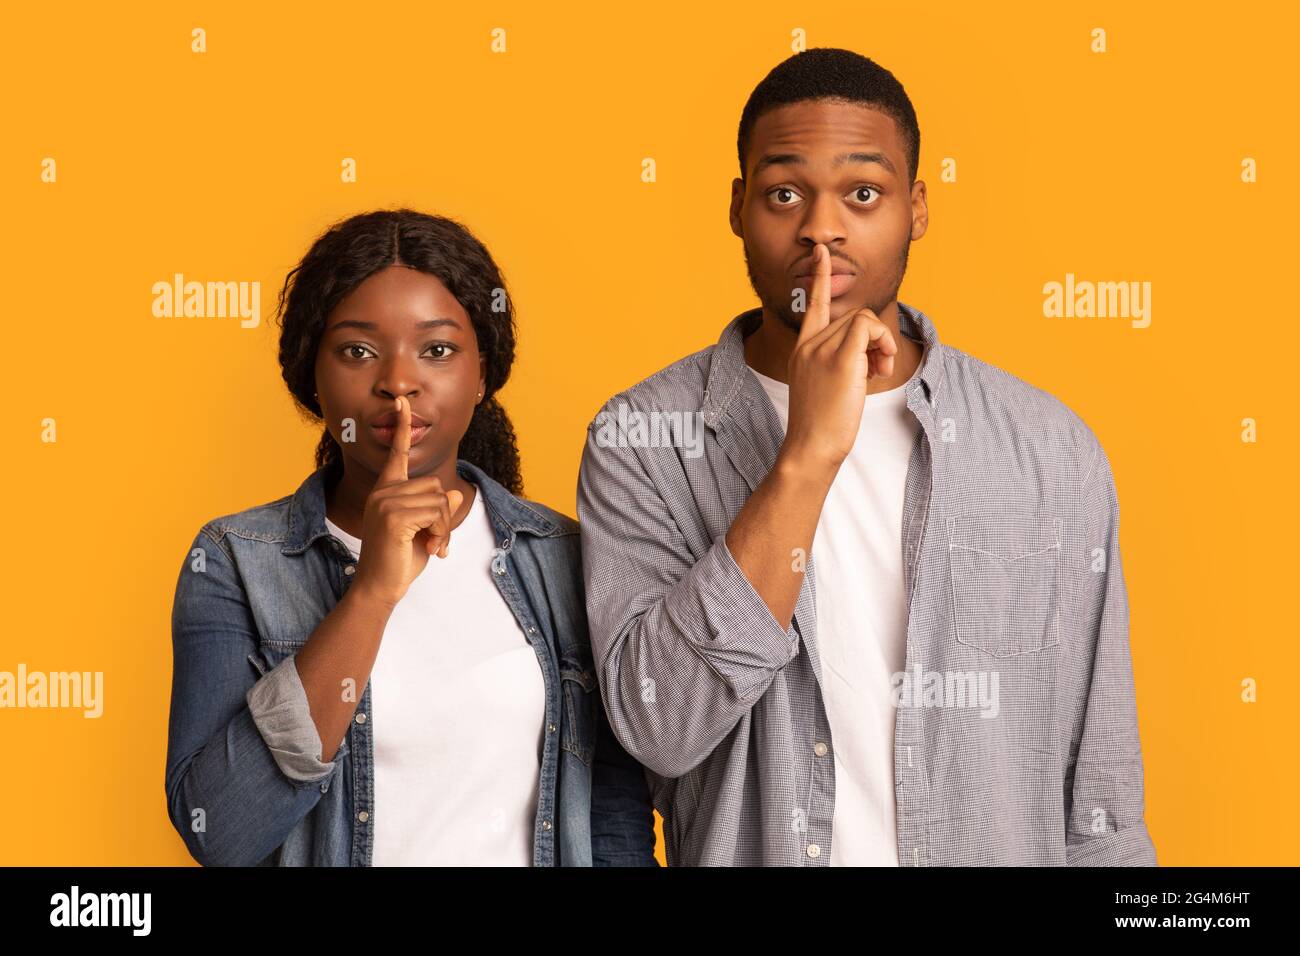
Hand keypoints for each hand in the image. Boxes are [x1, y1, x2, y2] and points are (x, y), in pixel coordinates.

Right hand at [349, 396, 463, 608]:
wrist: (379, 587)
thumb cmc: (400, 560)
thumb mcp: (426, 530)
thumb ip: (439, 510)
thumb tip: (456, 495)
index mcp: (386, 490)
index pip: (397, 454)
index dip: (402, 428)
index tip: (402, 403)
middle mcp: (383, 492)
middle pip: (437, 485)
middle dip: (445, 515)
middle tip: (437, 539)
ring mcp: (386, 502)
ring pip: (440, 500)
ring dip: (444, 526)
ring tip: (433, 545)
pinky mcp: (393, 516)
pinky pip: (436, 513)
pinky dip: (441, 532)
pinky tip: (430, 548)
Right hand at [780, 242, 898, 473]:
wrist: (811, 447)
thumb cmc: (821, 425)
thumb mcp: (825, 385)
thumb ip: (840, 360)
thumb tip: (868, 346)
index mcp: (802, 348)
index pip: (810, 303)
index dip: (819, 276)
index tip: (822, 252)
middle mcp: (809, 344)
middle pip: (853, 316)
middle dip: (874, 339)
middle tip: (877, 369)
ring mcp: (821, 350)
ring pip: (864, 321)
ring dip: (881, 344)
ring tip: (878, 372)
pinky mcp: (839, 358)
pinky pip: (868, 327)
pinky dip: (882, 343)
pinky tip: (880, 367)